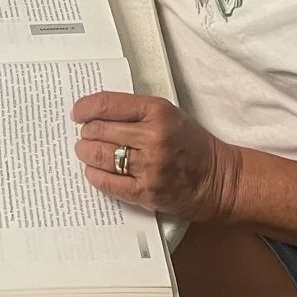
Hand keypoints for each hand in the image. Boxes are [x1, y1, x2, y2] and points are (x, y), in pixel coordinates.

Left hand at [72, 91, 239, 222]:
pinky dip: (94, 175)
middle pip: (99, 130)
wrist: (218, 178)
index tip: (78, 113)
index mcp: (157, 111)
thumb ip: (135, 110)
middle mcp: (152, 137)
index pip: (107, 104)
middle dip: (85, 133)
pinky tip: (93, 170)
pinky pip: (108, 183)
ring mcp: (149, 166)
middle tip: (85, 135)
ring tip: (86, 151)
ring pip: (100, 156)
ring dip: (86, 153)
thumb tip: (95, 113)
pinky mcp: (147, 192)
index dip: (85, 108)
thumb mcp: (168, 113)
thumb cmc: (191, 143)